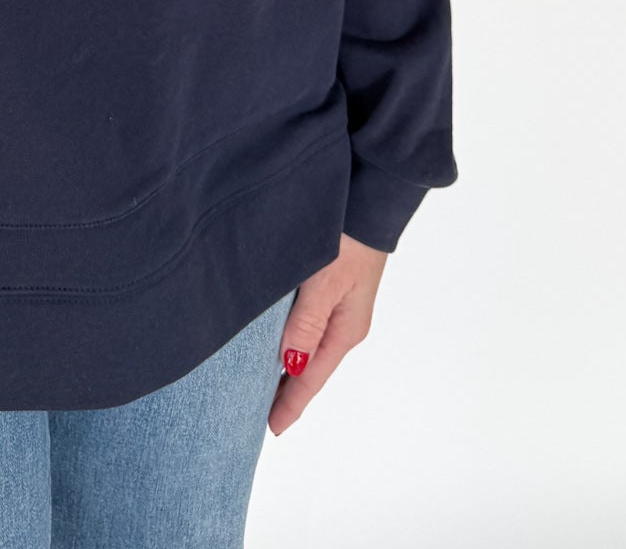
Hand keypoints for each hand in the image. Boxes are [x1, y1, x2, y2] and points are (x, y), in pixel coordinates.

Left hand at [267, 231, 387, 435]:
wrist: (371, 198)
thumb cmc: (350, 238)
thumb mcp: (325, 282)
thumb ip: (306, 323)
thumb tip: (289, 365)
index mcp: (346, 329)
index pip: (312, 377)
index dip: (291, 403)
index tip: (271, 428)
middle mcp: (342, 322)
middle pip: (309, 366)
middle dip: (286, 389)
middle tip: (255, 411)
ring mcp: (337, 304)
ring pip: (307, 344)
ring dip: (285, 364)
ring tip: (259, 382)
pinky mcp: (330, 285)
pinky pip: (306, 323)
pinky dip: (289, 338)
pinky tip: (272, 338)